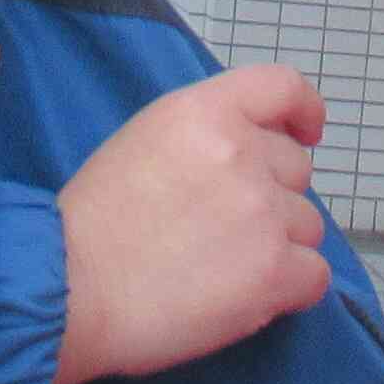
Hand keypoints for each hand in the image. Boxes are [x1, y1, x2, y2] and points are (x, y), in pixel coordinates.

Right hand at [53, 64, 333, 383]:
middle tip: (221, 227)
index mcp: (203, 112)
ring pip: (307, 224)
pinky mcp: (273, 271)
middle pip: (296, 168)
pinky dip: (290, 289)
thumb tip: (252, 152)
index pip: (283, 88)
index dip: (302, 112)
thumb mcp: (143, 140)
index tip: (307, 133)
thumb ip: (204, 135)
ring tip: (221, 268)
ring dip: (278, 245)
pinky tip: (246, 296)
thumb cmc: (93, 223)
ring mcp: (262, 212)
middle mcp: (241, 152)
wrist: (68, 288)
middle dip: (271, 196)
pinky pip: (315, 275)